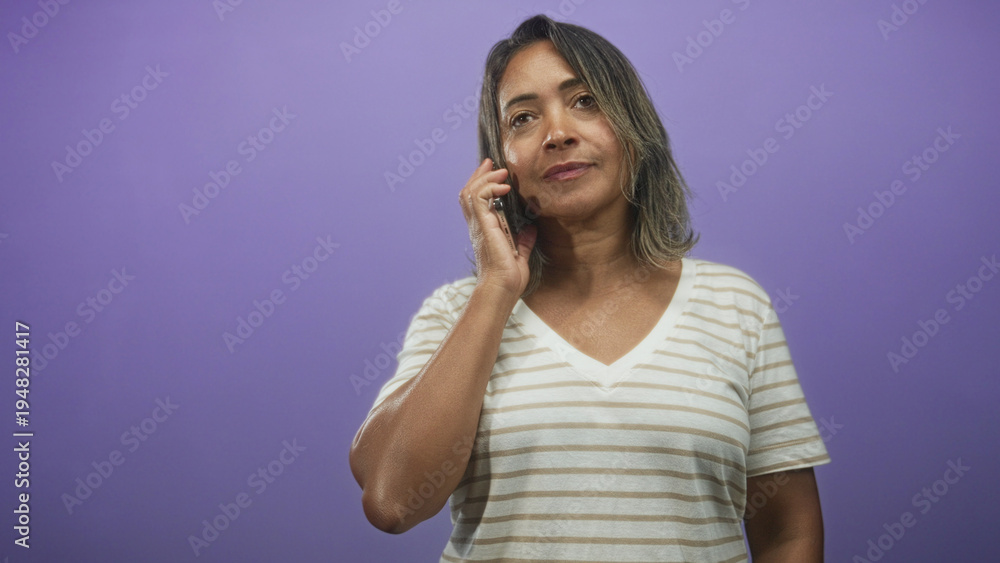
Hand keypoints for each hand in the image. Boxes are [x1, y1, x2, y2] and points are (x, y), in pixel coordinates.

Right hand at [459, 158, 536, 296]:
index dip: (482, 183)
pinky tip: (504, 186)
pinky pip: (480, 198)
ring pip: (471, 191)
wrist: (502, 288)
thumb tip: (531, 228)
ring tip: (500, 171)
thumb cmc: (509, 278)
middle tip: (491, 163)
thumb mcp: (520, 255)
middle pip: (469, 192)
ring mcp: (478, 225)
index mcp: (484, 231)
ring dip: (485, 177)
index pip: (476, 202)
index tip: (493, 171)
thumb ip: (524, 241)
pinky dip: (490, 187)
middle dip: (479, 174)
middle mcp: (477, 226)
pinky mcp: (483, 225)